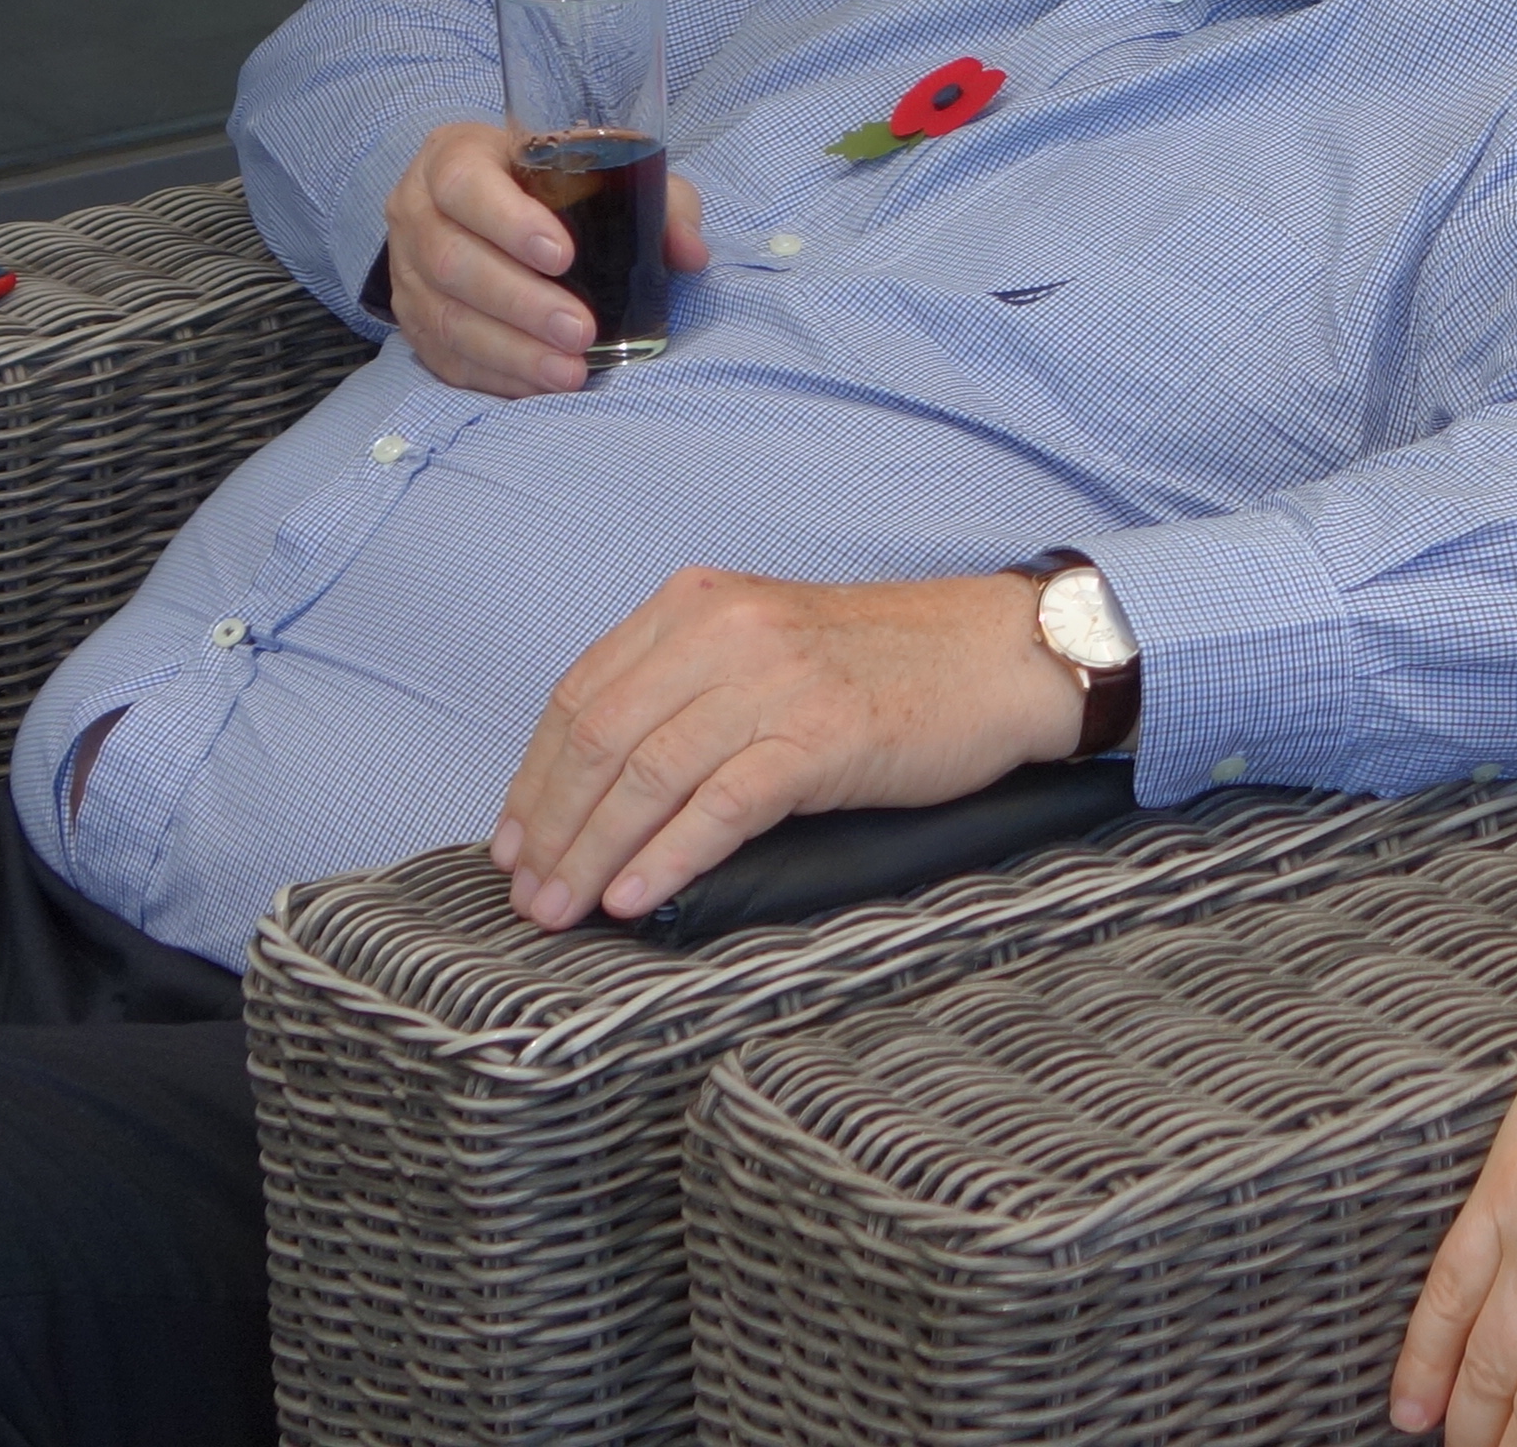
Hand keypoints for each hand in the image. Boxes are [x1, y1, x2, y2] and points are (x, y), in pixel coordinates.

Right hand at [381, 118, 707, 397]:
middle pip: (453, 261)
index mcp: (453, 157)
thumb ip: (653, 200)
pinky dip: (495, 376)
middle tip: (580, 330)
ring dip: (511, 350)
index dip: (508, 222)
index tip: (563, 256)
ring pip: (446, 317)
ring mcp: (406, 271)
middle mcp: (416, 211)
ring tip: (569, 370)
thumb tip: (690, 252)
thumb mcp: (598, 171)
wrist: (478, 207)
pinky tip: (539, 385)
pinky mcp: (412, 321)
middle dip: (521, 303)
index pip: (465, 185)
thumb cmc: (547, 184)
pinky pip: (444, 357)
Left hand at [490, 568, 1075, 928]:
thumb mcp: (771, 644)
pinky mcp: (822, 736)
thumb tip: (605, 784)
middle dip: (550, 826)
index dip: (535, 776)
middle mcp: (727, 631)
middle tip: (528, 895)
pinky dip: (667, 856)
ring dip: (593, 854)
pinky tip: (636, 896)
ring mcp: (775, 682)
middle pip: (601, 737)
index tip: (514, 839)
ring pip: (647, 775)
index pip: (583, 693)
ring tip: (566, 911)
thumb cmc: (891, 663)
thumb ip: (693, 685)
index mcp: (700, 604)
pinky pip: (720, 804)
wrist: (1003, 654)